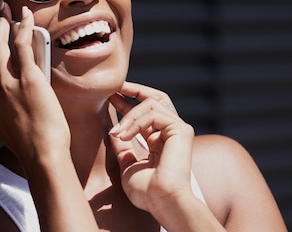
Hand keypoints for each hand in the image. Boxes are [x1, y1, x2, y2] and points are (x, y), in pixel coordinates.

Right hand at [0, 0, 69, 160]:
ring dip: (0, 24)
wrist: (42, 155)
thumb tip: (14, 90)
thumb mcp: (8, 128)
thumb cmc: (32, 147)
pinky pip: (22, 45)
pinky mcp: (28, 78)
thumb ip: (6, 108)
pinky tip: (24, 16)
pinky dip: (22, 26)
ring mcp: (8, 84)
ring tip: (3, 11)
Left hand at [108, 82, 194, 214]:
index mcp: (160, 139)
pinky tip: (125, 136)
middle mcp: (171, 131)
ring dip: (128, 115)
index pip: (145, 112)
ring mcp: (178, 129)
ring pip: (150, 104)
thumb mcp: (128, 164)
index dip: (127, 102)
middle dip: (133, 90)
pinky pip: (154, 114)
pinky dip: (136, 122)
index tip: (109, 97)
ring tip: (116, 132)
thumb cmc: (147, 191)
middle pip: (154, 98)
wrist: (162, 202)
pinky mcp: (181, 129)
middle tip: (113, 89)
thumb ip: (123, 148)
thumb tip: (112, 132)